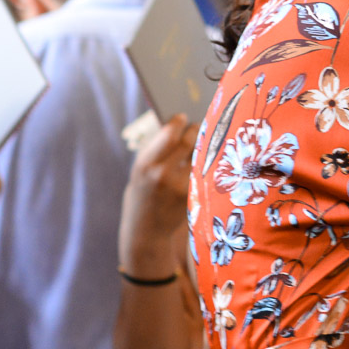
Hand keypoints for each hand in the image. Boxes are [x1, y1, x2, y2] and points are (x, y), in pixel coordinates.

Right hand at [118, 115, 193, 277]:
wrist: (144, 231)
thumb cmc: (141, 195)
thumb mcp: (139, 172)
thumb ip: (154, 150)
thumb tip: (176, 123)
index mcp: (144, 164)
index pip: (168, 133)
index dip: (178, 122)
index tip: (183, 116)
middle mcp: (161, 174)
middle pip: (188, 141)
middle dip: (195, 130)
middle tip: (197, 126)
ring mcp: (179, 186)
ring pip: (199, 155)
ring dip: (204, 145)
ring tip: (205, 138)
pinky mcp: (192, 196)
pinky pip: (202, 172)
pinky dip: (206, 162)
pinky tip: (208, 157)